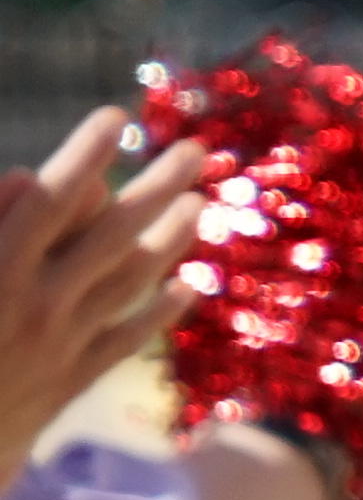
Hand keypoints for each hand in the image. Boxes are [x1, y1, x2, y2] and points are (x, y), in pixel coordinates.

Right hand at [0, 112, 204, 435]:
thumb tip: (26, 179)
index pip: (50, 200)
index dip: (84, 155)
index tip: (113, 115)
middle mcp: (37, 305)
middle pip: (112, 235)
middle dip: (155, 188)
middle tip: (196, 149)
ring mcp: (58, 346)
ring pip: (127, 284)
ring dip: (168, 242)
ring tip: (199, 204)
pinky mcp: (65, 383)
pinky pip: (123, 342)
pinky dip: (155, 313)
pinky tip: (185, 286)